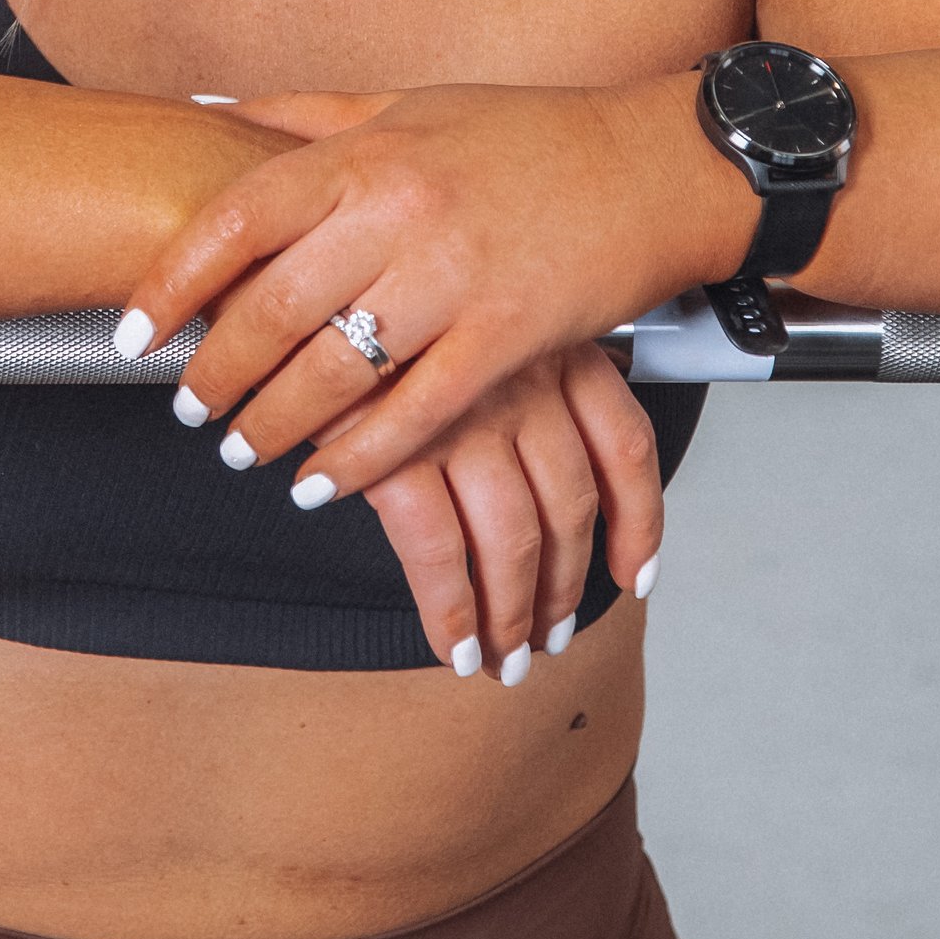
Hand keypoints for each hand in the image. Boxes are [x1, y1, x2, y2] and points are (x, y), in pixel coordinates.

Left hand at [125, 77, 738, 497]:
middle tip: (188, 409)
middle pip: (273, 310)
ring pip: (335, 374)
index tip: (133, 332)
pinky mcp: (508, 339)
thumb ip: (305, 116)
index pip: (238, 219)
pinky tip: (323, 481)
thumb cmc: (528, 137)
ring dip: (274, 426)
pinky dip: (358, 459)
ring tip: (244, 452)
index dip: (173, 282)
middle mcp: (403, 214)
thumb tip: (207, 111)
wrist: (656, 166)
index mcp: (370, 155)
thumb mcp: (408, 104)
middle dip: (216, 374)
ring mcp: (456, 280)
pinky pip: (414, 416)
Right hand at [358, 341, 663, 680]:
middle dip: (562, 590)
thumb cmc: (390, 308)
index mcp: (554, 348)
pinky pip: (440, 554)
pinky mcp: (399, 451)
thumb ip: (520, 378)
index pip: (626, 447)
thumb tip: (545, 468)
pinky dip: (450, 613)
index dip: (639, 524)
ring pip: (513, 542)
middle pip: (570, 511)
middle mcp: (523, 382)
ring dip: (511, 617)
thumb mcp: (478, 317)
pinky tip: (451, 645)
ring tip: (500, 658)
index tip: (632, 575)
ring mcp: (464, 419)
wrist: (300, 280)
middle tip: (547, 637)